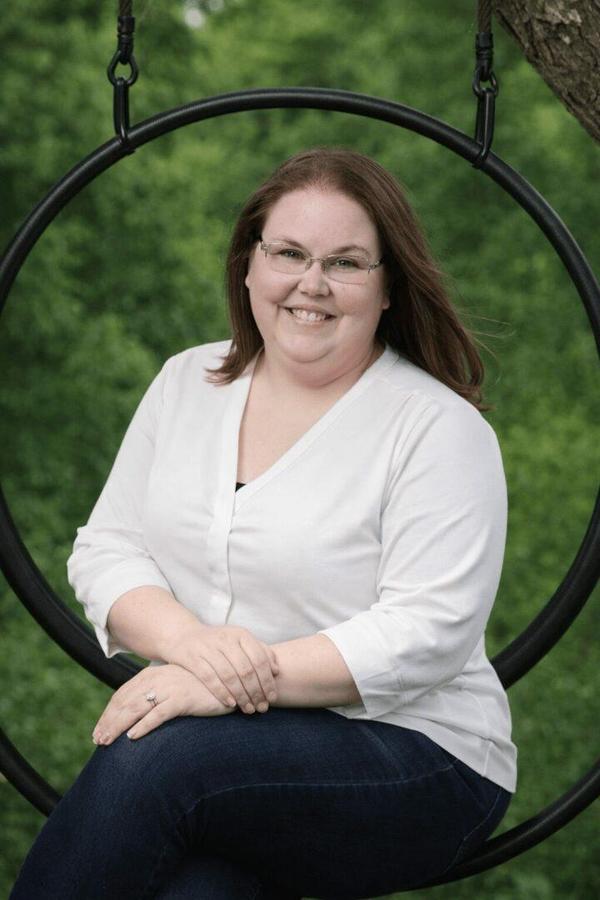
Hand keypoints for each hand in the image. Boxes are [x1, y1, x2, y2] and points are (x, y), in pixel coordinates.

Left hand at [91, 664, 236, 745]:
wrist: (231, 678)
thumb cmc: (203, 685)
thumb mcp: (176, 685)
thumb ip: (159, 692)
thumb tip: (140, 711)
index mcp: (154, 673)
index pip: (124, 693)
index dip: (109, 712)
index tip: (99, 729)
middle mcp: (158, 678)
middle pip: (125, 701)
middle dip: (109, 721)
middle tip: (98, 740)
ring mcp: (170, 687)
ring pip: (137, 707)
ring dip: (119, 725)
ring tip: (108, 741)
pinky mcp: (183, 698)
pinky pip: (159, 713)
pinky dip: (144, 725)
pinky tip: (133, 737)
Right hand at [166, 624, 279, 714]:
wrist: (183, 636)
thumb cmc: (218, 644)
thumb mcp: (239, 641)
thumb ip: (260, 652)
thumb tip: (276, 670)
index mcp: (240, 634)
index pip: (259, 659)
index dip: (267, 680)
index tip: (272, 697)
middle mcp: (225, 639)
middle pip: (246, 669)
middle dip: (256, 692)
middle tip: (262, 707)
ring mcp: (208, 648)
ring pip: (229, 676)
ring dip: (241, 696)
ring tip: (248, 709)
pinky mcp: (192, 658)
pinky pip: (209, 678)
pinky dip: (222, 693)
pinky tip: (231, 704)